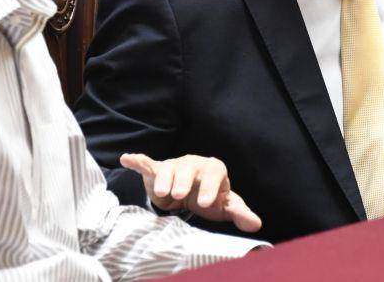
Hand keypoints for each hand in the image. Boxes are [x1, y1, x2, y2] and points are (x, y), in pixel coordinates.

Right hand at [120, 153, 262, 231]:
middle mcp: (193, 164)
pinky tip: (127, 159)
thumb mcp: (225, 206)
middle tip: (180, 195)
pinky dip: (137, 161)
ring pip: (168, 168)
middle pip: (188, 168)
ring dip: (164, 179)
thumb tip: (256, 224)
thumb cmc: (210, 198)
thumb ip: (239, 213)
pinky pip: (147, 164)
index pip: (214, 172)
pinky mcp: (157, 171)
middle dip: (184, 181)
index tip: (207, 203)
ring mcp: (174, 166)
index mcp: (212, 169)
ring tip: (163, 193)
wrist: (191, 193)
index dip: (211, 186)